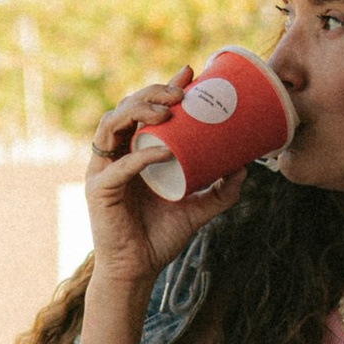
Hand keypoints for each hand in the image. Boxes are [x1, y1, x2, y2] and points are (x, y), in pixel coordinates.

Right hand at [83, 72, 249, 286]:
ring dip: (139, 110)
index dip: (164, 85)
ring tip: (168, 110)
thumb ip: (220, 190)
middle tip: (182, 92)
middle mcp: (115, 155)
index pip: (146, 109)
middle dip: (152, 91)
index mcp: (134, 151)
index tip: (190, 72)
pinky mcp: (98, 190)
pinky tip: (164, 152)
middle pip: (127, 107)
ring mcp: (103, 170)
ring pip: (112, 123)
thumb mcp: (198, 209)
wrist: (139, 271)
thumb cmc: (160, 238)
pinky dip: (141, 156)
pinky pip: (118, 166)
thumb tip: (245, 166)